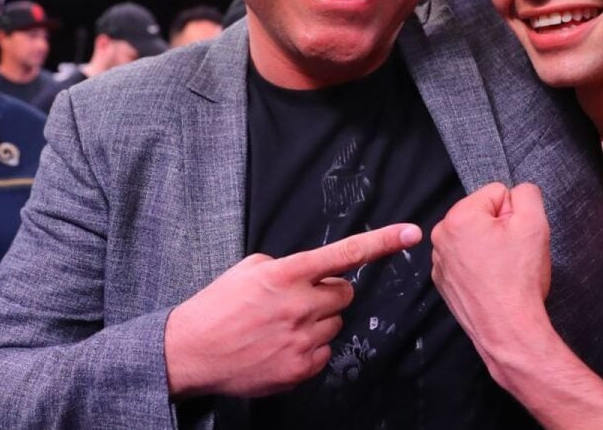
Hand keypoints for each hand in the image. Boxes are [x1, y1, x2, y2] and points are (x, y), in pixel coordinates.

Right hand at [164, 222, 421, 398]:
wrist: (191, 352)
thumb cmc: (217, 306)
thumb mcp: (249, 269)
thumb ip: (286, 266)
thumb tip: (310, 273)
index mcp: (287, 273)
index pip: (345, 253)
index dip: (383, 242)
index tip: (411, 233)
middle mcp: (299, 304)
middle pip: (344, 293)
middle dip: (327, 294)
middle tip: (297, 300)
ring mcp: (301, 338)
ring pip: (335, 323)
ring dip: (317, 322)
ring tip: (281, 325)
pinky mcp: (300, 368)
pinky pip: (324, 352)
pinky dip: (308, 349)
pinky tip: (280, 346)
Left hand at [431, 183, 550, 374]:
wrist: (508, 330)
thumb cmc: (519, 279)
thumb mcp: (535, 223)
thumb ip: (527, 194)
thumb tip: (518, 192)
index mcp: (458, 216)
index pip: (498, 193)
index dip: (515, 214)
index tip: (517, 238)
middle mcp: (441, 236)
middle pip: (484, 215)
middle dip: (501, 230)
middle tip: (512, 256)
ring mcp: (439, 261)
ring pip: (476, 238)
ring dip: (491, 248)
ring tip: (503, 271)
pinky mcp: (444, 282)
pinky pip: (467, 260)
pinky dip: (480, 267)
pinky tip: (492, 283)